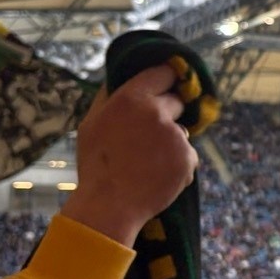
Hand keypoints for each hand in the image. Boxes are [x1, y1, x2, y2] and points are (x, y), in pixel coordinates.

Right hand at [62, 65, 199, 246]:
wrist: (109, 205)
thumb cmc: (96, 164)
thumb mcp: (91, 123)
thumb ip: (109, 97)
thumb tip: (121, 77)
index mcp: (131, 99)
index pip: (162, 73)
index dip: (165, 79)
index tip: (167, 84)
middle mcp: (157, 112)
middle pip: (176, 102)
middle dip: (167, 113)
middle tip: (147, 135)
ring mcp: (176, 136)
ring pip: (181, 132)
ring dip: (171, 142)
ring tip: (148, 162)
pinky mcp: (188, 158)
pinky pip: (187, 155)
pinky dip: (177, 164)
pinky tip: (158, 175)